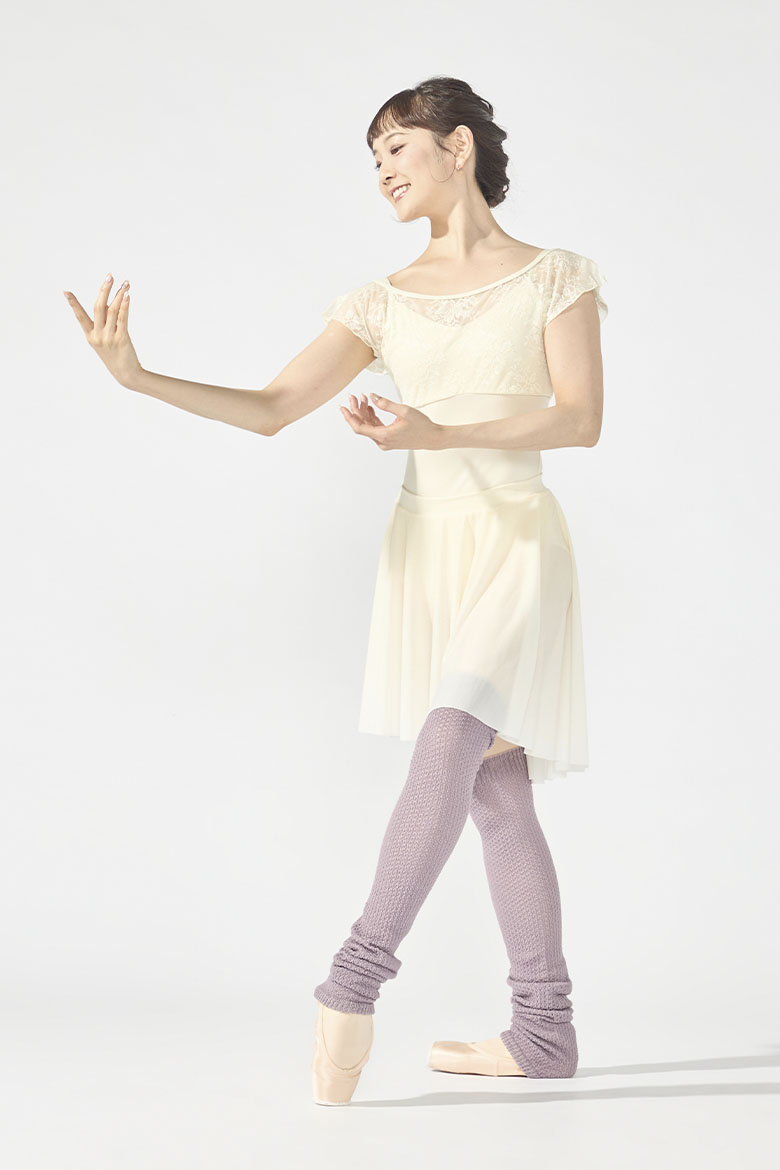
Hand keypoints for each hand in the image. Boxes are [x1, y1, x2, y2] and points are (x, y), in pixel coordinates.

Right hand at [63, 273, 142, 387]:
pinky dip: (124, 306)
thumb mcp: (106, 339)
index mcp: (90, 336)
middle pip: (98, 307)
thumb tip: (112, 300)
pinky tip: (127, 296)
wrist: (126, 374)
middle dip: (104, 290)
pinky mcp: (122, 339)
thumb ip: (106, 321)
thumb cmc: (116, 355)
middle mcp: (97, 336)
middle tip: (110, 276)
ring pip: (112, 310)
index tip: (66, 292)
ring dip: (119, 295)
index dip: (73, 304)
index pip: (80, 317)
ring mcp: (109, 338)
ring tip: (125, 283)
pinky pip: (122, 319)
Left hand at [340, 392, 443, 450]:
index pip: (359, 428)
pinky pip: (375, 428)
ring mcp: (385, 442)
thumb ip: (386, 404)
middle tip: (354, 396)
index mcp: (383, 436)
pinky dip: (372, 417)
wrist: (433, 438)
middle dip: (357, 410)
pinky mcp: (388, 439)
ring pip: (368, 426)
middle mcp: (382, 441)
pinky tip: (370, 407)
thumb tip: (372, 396)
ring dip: (364, 413)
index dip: (349, 417)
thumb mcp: (404, 411)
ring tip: (364, 398)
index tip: (343, 407)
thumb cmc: (421, 425)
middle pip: (362, 426)